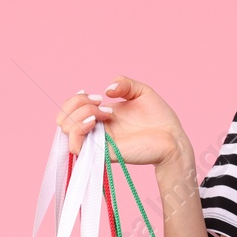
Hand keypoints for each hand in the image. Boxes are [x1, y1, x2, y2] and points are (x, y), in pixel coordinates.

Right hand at [55, 75, 187, 166]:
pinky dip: (78, 129)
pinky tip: (97, 121)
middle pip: (62, 119)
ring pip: (66, 130)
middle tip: (101, 104)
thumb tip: (106, 90)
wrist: (174, 138)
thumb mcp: (141, 91)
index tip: (99, 96)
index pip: (70, 109)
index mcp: (100, 117)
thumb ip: (124, 83)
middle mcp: (96, 130)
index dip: (77, 99)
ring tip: (103, 114)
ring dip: (80, 115)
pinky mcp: (103, 153)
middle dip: (76, 104)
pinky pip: (76, 145)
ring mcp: (98, 142)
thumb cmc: (160, 118)